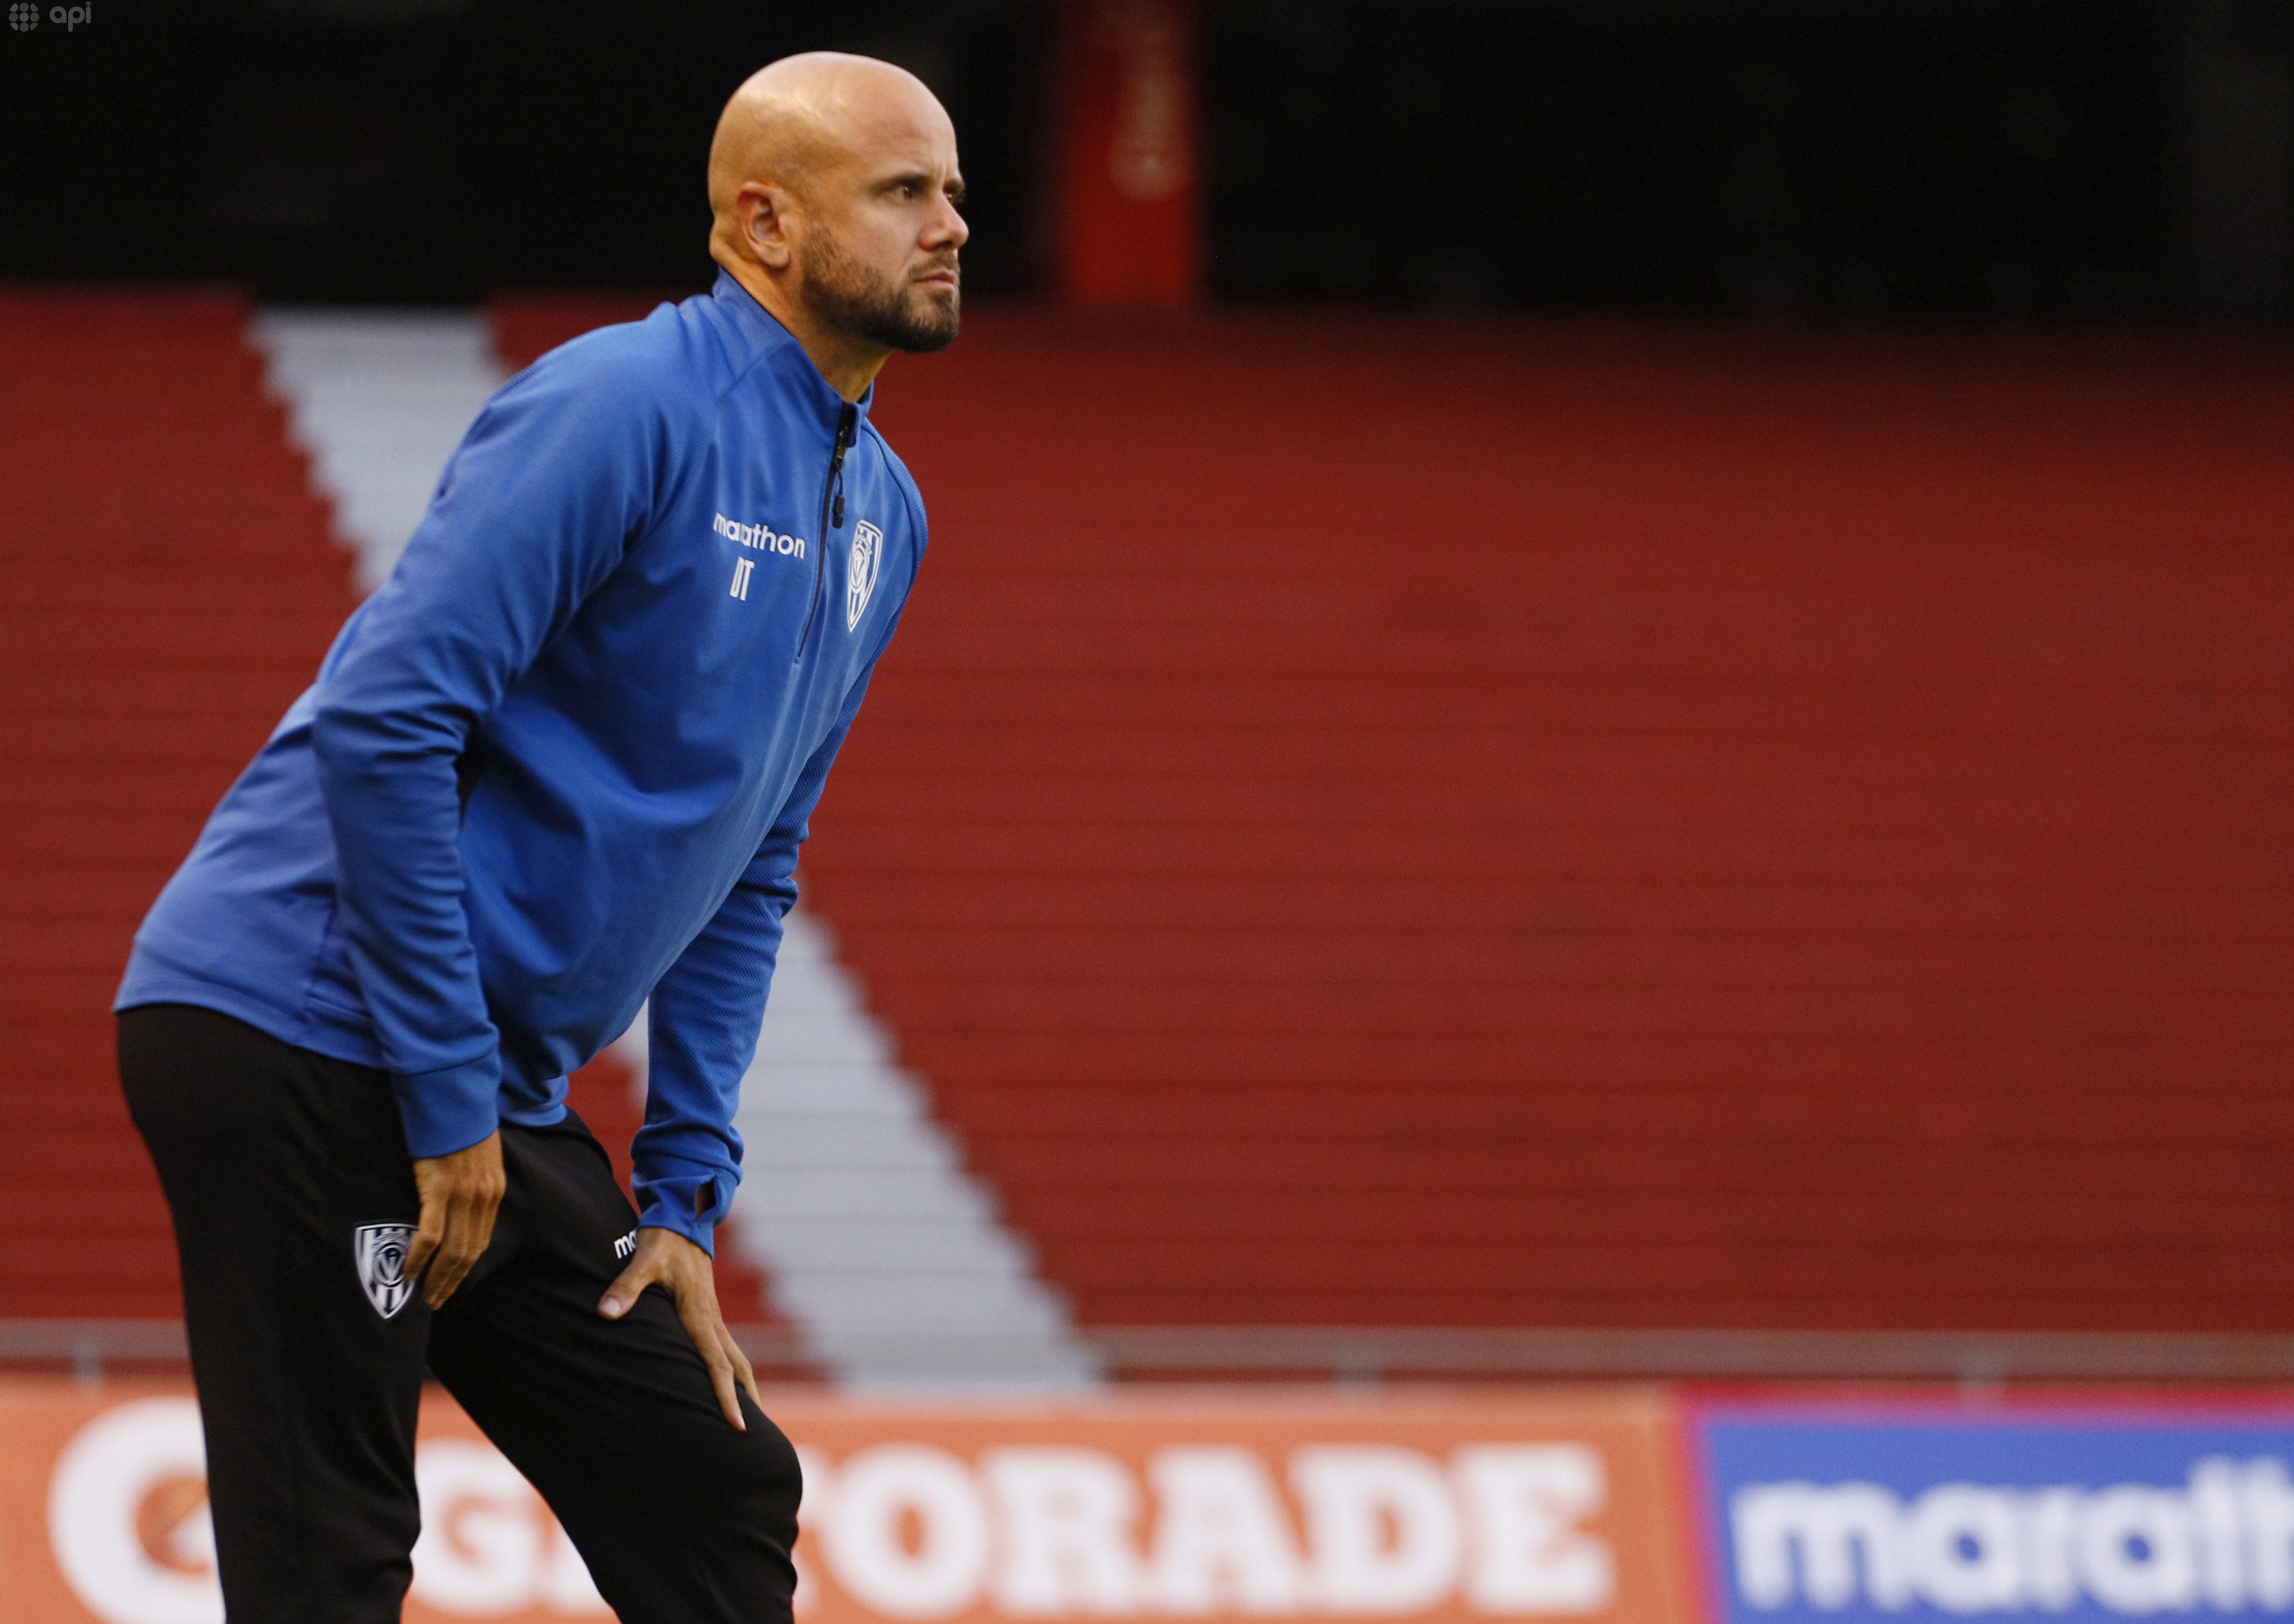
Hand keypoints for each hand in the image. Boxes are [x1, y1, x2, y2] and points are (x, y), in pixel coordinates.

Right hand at [406, 1132, 505, 1308]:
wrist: (455, 1099)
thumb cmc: (462, 1126)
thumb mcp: (481, 1158)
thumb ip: (475, 1184)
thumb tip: (460, 1207)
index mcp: (493, 1191)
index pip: (481, 1241)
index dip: (466, 1268)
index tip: (453, 1286)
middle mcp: (483, 1198)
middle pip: (469, 1252)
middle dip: (452, 1281)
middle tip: (436, 1302)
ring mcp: (462, 1195)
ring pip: (452, 1249)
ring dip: (437, 1277)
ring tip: (424, 1296)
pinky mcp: (439, 1189)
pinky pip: (431, 1233)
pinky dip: (421, 1257)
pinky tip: (410, 1272)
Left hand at [599, 1227, 759, 1429]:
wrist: (683, 1217)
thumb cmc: (664, 1240)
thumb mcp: (643, 1260)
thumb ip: (626, 1286)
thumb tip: (606, 1312)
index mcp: (700, 1315)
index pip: (718, 1364)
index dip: (727, 1397)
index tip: (737, 1425)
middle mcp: (712, 1320)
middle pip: (739, 1368)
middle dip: (748, 1401)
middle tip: (756, 1436)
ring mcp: (712, 1317)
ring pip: (737, 1359)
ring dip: (745, 1387)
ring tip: (750, 1417)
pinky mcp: (706, 1313)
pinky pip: (725, 1349)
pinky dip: (732, 1372)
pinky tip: (726, 1384)